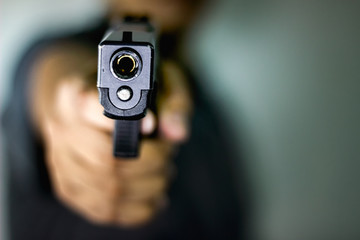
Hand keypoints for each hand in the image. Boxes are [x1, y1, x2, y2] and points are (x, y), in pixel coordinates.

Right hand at [30, 45, 191, 225]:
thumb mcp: (160, 83)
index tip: (150, 124)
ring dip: (150, 185)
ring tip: (163, 170)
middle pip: (105, 159)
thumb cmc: (133, 95)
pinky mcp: (71, 189)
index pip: (88, 107)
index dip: (125, 120)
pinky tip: (154, 192)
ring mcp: (62, 162)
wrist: (98, 106)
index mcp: (77, 93)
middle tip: (167, 152)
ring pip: (108, 189)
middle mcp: (62, 128)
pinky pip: (106, 210)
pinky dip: (140, 207)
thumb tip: (177, 134)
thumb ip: (173, 103)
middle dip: (152, 161)